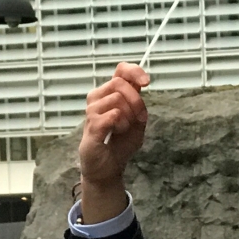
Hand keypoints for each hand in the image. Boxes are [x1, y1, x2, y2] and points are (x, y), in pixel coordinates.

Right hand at [78, 63, 150, 226]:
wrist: (108, 167)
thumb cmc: (120, 144)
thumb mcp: (137, 123)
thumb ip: (140, 105)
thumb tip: (139, 87)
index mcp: (110, 94)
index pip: (120, 71)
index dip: (134, 71)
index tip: (146, 82)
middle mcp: (98, 98)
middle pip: (119, 83)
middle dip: (136, 101)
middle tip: (140, 118)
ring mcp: (92, 111)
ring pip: (117, 99)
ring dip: (128, 117)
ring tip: (122, 129)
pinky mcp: (91, 125)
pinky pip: (113, 114)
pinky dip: (121, 125)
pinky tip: (116, 133)